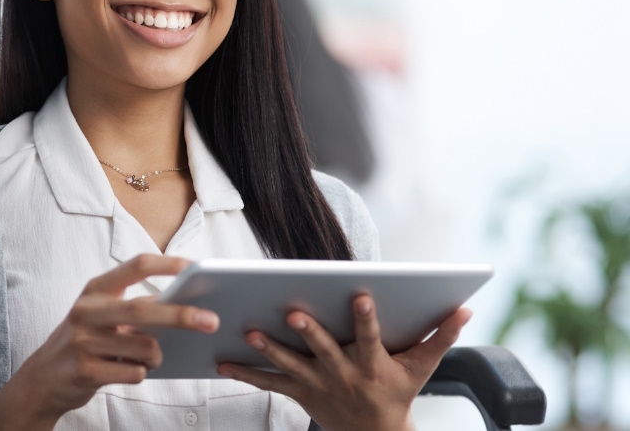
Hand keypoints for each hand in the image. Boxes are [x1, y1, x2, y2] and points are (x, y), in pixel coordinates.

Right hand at [0, 254, 219, 430]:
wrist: (42, 378)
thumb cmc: (84, 341)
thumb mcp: (101, 315)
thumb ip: (133, 307)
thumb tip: (182, 305)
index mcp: (95, 290)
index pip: (135, 266)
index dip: (168, 264)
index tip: (194, 267)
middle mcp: (86, 310)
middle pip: (143, 308)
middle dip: (181, 315)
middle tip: (211, 321)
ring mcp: (83, 341)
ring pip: (145, 347)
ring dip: (156, 357)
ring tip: (146, 359)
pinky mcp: (85, 370)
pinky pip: (134, 373)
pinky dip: (140, 373)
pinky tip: (124, 370)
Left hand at [215, 294, 471, 430]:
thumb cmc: (398, 391)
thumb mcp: (422, 367)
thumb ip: (442, 336)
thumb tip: (465, 309)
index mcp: (373, 364)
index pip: (371, 337)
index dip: (366, 318)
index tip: (360, 295)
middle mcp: (343, 374)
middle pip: (324, 350)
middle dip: (309, 332)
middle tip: (292, 312)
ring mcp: (318, 384)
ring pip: (290, 365)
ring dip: (269, 349)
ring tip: (249, 332)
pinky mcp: (299, 391)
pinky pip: (268, 382)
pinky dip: (245, 372)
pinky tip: (222, 360)